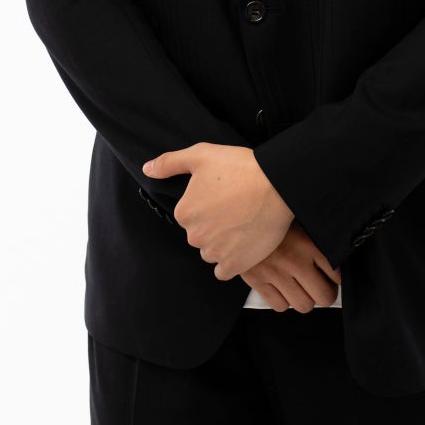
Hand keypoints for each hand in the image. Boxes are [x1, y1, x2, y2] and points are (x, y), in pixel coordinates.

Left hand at [142, 143, 293, 280]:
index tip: (222, 195)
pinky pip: (224, 270)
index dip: (206, 204)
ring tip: (242, 222)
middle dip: (213, 224)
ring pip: (211, 251)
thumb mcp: (201, 155)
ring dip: (222, 243)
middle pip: (199, 234)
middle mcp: (195, 236)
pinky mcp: (235, 264)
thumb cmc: (240, 167)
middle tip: (234, 207)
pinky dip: (231, 260)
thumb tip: (147, 169)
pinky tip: (242, 243)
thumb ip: (169, 163)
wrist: (277, 185)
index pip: (188, 215)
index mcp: (185, 212)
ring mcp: (215, 252)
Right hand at [240, 221, 340, 312]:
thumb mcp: (297, 218)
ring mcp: (275, 273)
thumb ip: (314, 234)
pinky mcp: (257, 280)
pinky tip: (282, 288)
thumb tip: (331, 247)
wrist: (236, 211)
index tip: (332, 276)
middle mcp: (294, 260)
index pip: (336, 274)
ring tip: (300, 288)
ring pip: (303, 305)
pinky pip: (279, 306)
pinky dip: (283, 300)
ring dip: (304, 299)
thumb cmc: (269, 213)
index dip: (336, 278)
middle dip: (324, 294)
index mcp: (308, 242)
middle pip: (323, 296)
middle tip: (320, 287)